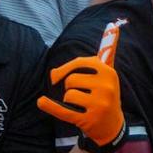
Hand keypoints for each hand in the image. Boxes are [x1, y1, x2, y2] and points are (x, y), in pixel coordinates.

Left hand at [38, 20, 125, 152]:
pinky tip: (41, 102)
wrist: (111, 127)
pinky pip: (64, 110)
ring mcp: (99, 104)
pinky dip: (50, 106)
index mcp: (108, 72)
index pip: (80, 63)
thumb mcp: (106, 74)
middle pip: (71, 79)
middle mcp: (106, 86)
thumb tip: (111, 26)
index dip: (65, 69)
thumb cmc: (104, 95)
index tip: (57, 76)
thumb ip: (102, 53)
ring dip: (68, 99)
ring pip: (68, 94)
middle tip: (78, 94)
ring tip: (80, 105)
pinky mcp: (89, 119)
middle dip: (69, 86)